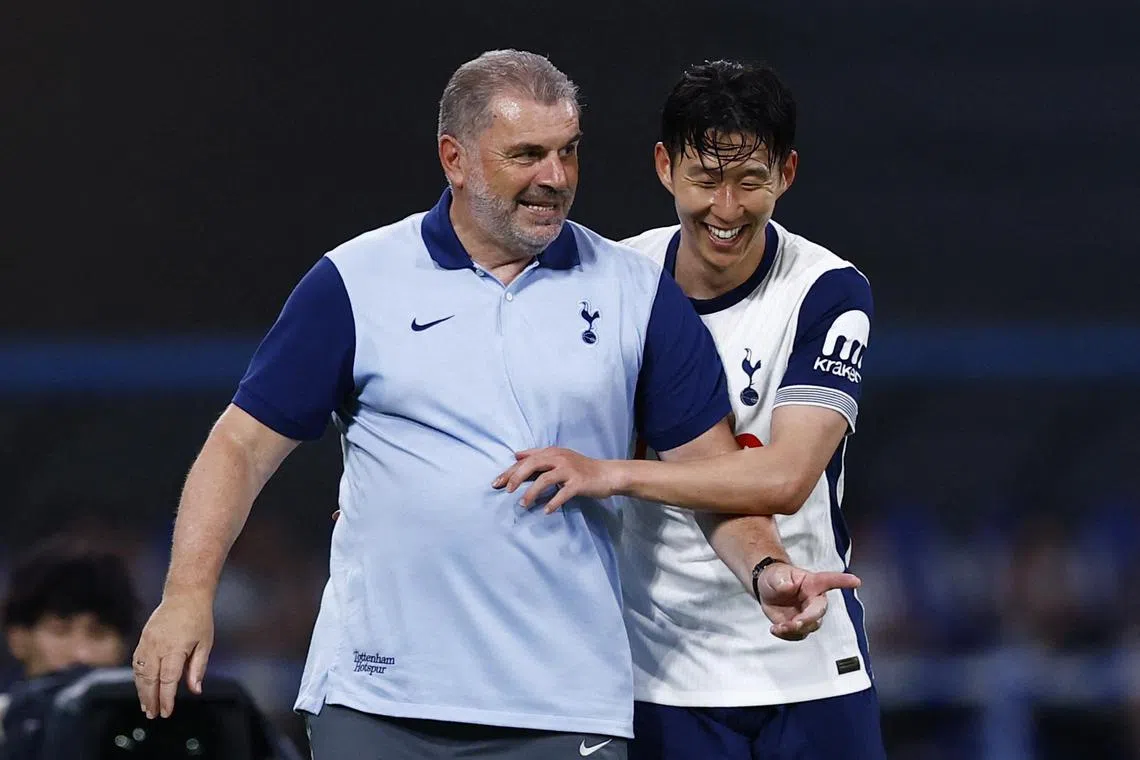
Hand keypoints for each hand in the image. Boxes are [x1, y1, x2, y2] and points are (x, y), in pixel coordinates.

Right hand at [132, 592, 214, 718]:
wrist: (185, 595)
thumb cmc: (198, 619)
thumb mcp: (205, 643)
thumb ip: (198, 668)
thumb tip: (195, 690)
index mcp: (174, 648)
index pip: (167, 680)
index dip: (166, 698)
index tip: (166, 712)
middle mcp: (157, 646)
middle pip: (149, 679)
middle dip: (150, 699)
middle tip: (152, 714)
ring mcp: (147, 642)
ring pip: (140, 672)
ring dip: (141, 690)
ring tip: (145, 705)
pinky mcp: (142, 638)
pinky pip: (136, 662)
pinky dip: (138, 676)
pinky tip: (142, 686)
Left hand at [492, 448, 624, 512]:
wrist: (607, 474)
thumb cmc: (581, 467)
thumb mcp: (559, 457)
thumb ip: (538, 455)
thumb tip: (516, 455)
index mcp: (552, 452)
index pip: (526, 460)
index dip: (510, 471)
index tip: (496, 482)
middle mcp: (559, 458)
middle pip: (533, 465)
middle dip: (516, 477)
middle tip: (506, 491)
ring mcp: (570, 470)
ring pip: (545, 479)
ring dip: (532, 492)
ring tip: (523, 505)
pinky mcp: (579, 483)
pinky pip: (563, 493)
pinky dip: (553, 502)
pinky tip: (545, 511)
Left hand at [754, 562, 860, 640]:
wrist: (767, 590)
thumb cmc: (776, 578)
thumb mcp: (775, 575)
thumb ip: (781, 580)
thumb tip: (788, 586)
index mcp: (812, 583)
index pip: (830, 580)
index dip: (843, 581)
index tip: (856, 581)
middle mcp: (814, 599)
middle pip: (819, 611)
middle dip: (807, 619)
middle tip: (794, 623)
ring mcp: (808, 614)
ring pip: (810, 627)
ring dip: (795, 630)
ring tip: (779, 627)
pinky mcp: (801, 626)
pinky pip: (798, 635)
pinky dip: (787, 635)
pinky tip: (776, 629)